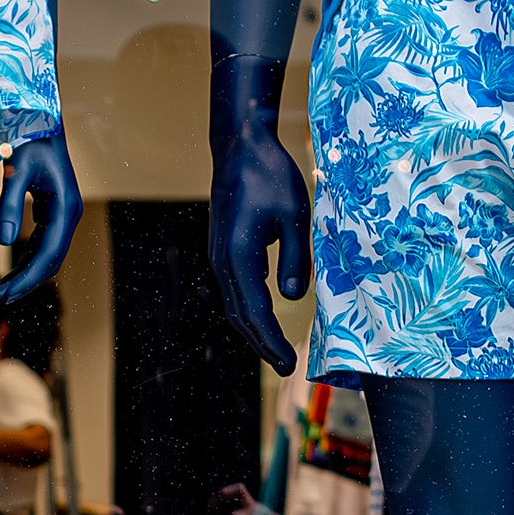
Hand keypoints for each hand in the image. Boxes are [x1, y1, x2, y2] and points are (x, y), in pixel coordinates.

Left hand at [0, 128, 81, 304]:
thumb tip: (3, 242)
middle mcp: (68, 215)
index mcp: (66, 208)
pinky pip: (41, 244)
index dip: (26, 280)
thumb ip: (10, 204)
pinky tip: (9, 271)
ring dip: (24, 275)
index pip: (48, 255)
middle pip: (49, 262)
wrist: (39, 117)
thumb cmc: (27, 138)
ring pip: (46, 256)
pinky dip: (25, 260)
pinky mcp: (52, 212)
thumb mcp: (16, 169)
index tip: (3, 295)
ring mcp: (62, 215)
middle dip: (23, 284)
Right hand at [209, 57, 310, 372]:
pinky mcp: (223, 251)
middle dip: (263, 344)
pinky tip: (265, 318)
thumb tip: (292, 296)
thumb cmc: (270, 175)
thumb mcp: (294, 214)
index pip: (255, 311)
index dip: (272, 341)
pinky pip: (235, 291)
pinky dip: (249, 311)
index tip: (289, 364)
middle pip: (240, 316)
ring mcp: (219, 257)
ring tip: (276, 350)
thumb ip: (295, 257)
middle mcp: (222, 262)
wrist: (239, 147)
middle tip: (286, 367)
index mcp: (238, 256)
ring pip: (235, 306)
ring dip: (254, 331)